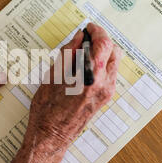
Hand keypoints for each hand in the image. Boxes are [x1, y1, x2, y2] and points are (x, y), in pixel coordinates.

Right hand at [26, 23, 121, 151]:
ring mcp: (107, 93)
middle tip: (86, 39)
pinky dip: (101, 65)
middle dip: (102, 41)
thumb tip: (79, 37)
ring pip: (113, 63)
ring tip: (83, 54)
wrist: (51, 135)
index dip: (97, 31)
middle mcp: (104, 85)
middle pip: (114, 51)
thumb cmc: (47, 109)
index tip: (89, 27)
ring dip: (102, 53)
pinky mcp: (105, 98)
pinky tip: (84, 67)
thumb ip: (69, 53)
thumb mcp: (53, 75)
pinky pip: (109, 74)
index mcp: (91, 77)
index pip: (104, 44)